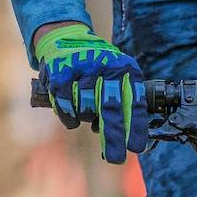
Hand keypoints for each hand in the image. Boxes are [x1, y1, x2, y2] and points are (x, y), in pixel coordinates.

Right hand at [34, 23, 144, 162]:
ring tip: (86, 112)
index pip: (134, 101)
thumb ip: (124, 100)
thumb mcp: (118, 74)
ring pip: (86, 109)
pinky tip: (72, 119)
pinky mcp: (60, 71)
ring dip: (86, 118)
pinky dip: (69, 117)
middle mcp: (106, 65)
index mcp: (126, 68)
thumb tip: (129, 140)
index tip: (136, 148)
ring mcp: (82, 68)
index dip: (136, 126)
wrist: (65, 37)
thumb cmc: (98, 66)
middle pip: (110, 109)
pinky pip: (65, 105)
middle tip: (116, 158)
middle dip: (113, 137)